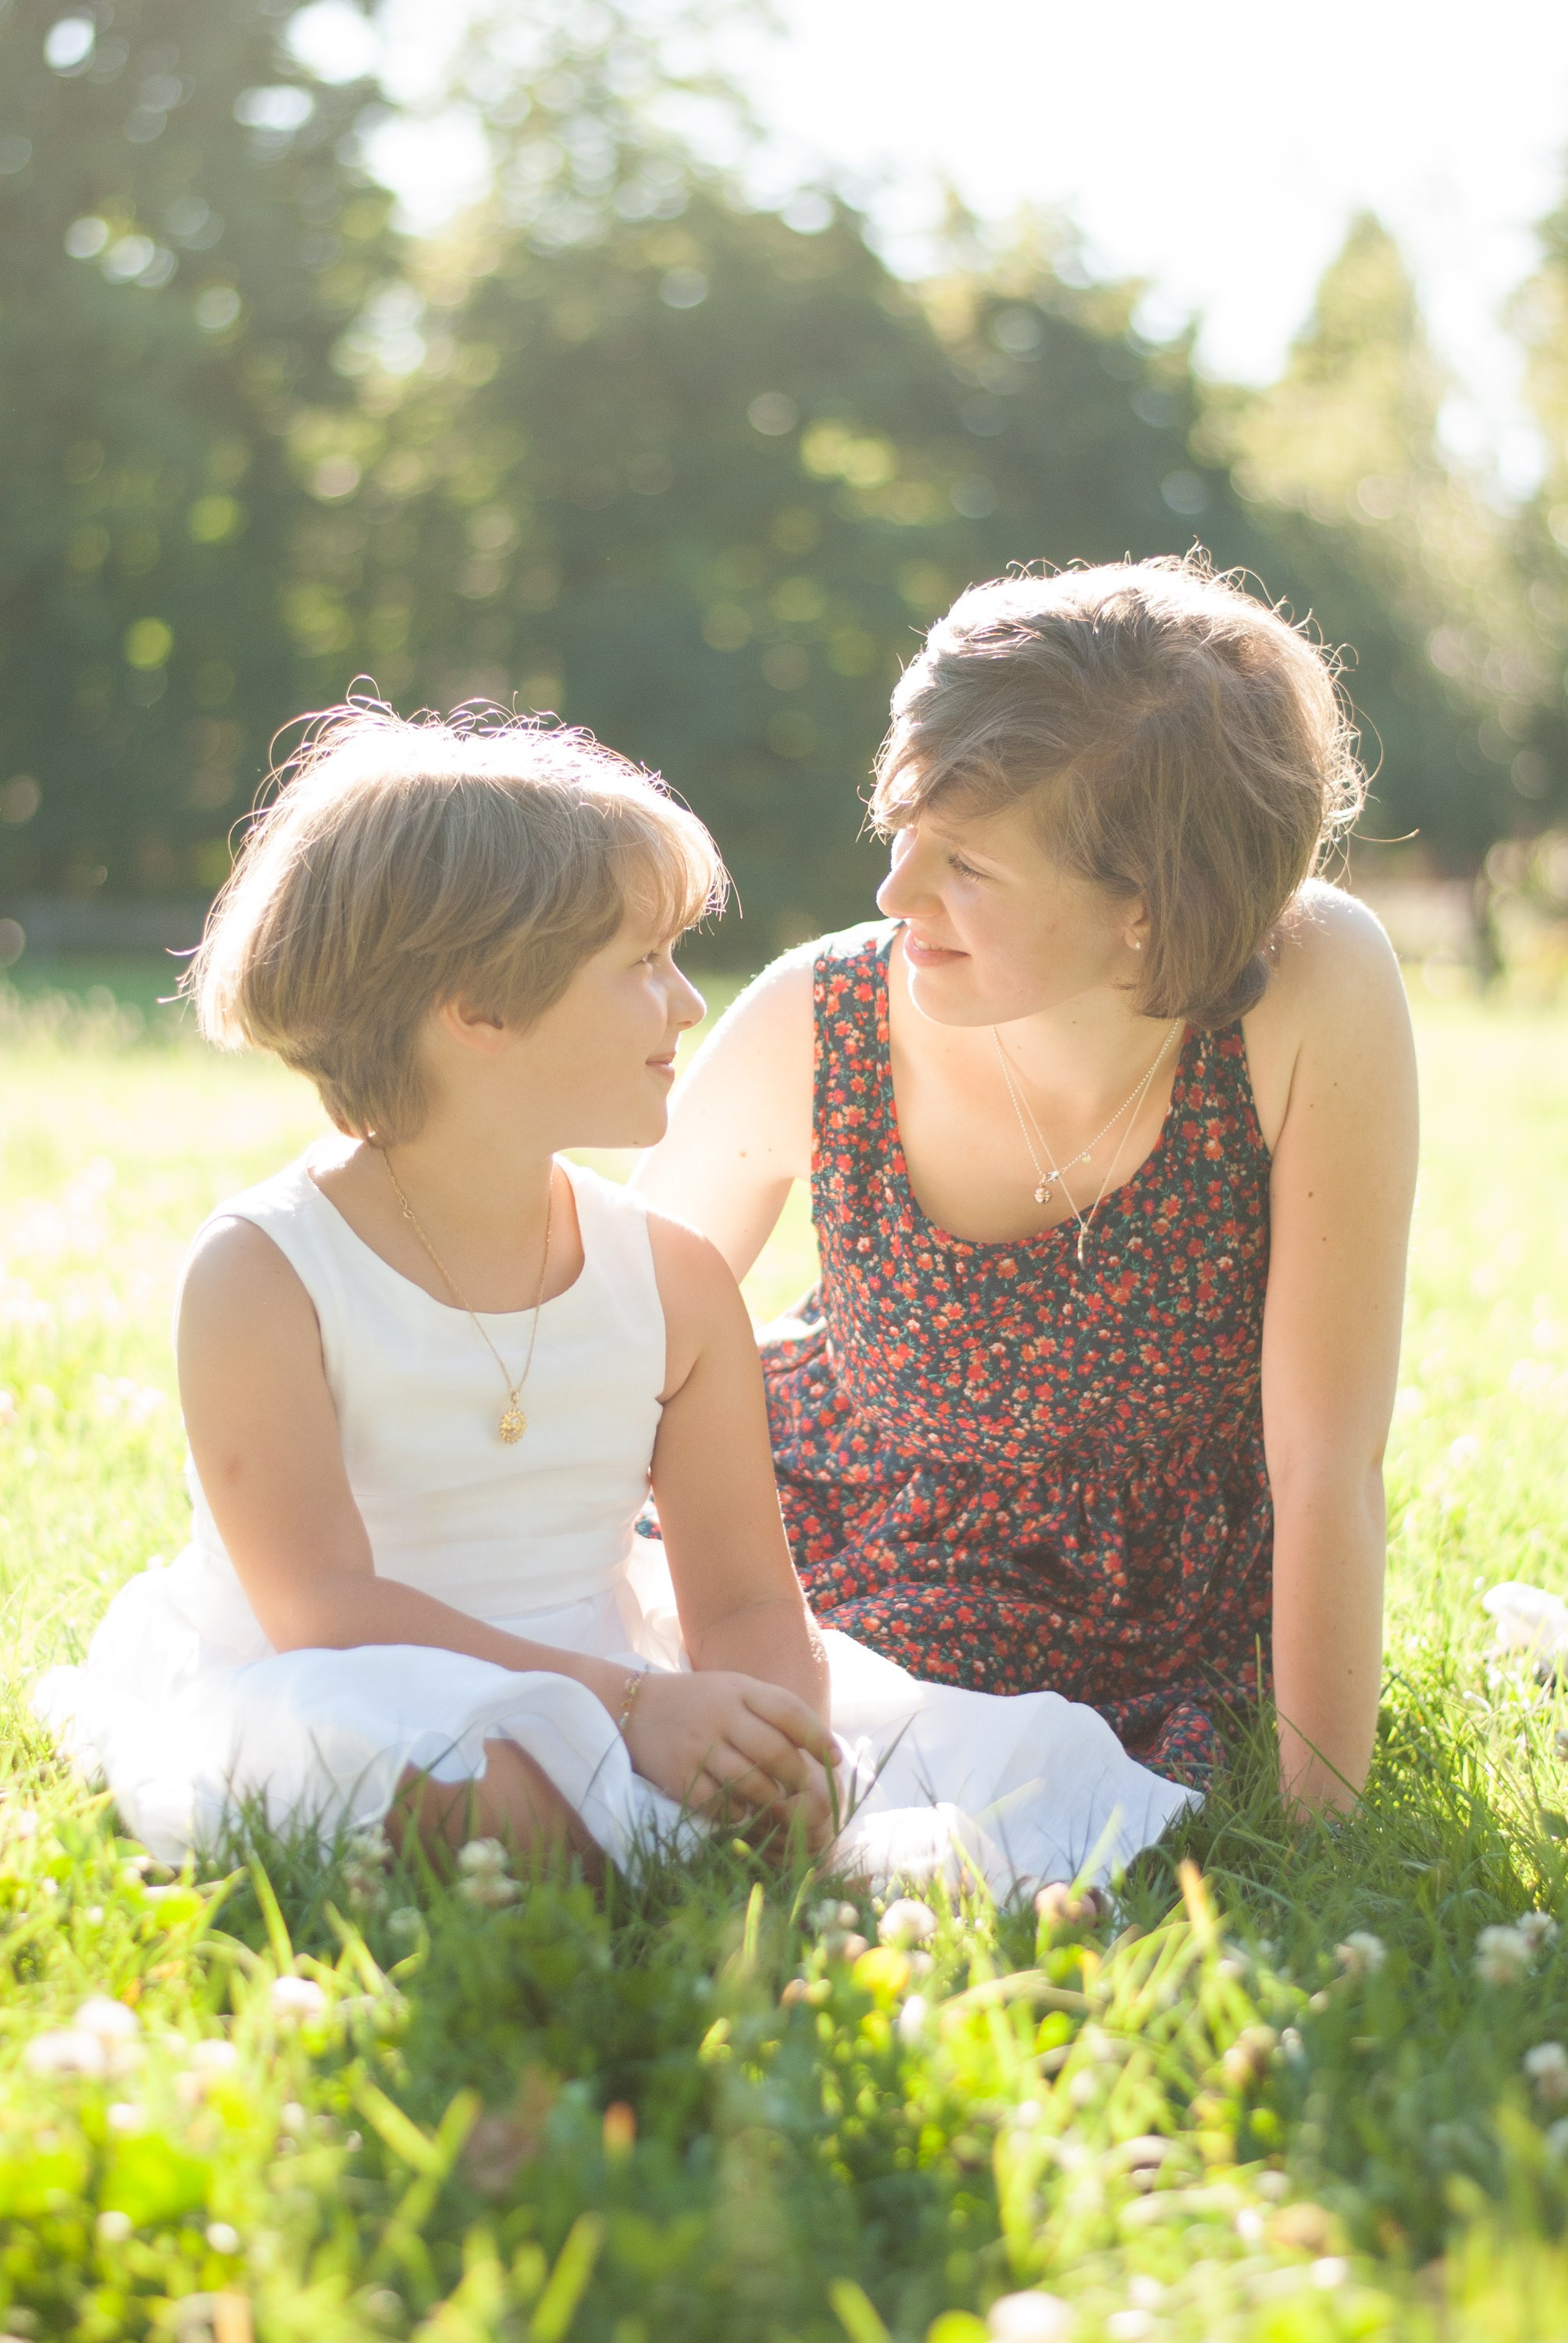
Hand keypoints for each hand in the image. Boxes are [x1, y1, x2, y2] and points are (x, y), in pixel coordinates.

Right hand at [621, 1670, 838, 1851]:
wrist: (633, 1709)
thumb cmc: (699, 1702)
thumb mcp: (734, 1690)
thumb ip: (772, 1711)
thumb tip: (826, 1749)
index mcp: (739, 1690)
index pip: (789, 1711)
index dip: (818, 1737)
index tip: (836, 1759)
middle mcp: (720, 1715)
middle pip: (775, 1751)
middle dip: (798, 1776)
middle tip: (806, 1790)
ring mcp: (699, 1746)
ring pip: (751, 1783)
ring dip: (771, 1798)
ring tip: (776, 1801)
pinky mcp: (680, 1776)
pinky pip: (721, 1805)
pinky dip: (738, 1813)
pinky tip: (742, 1809)